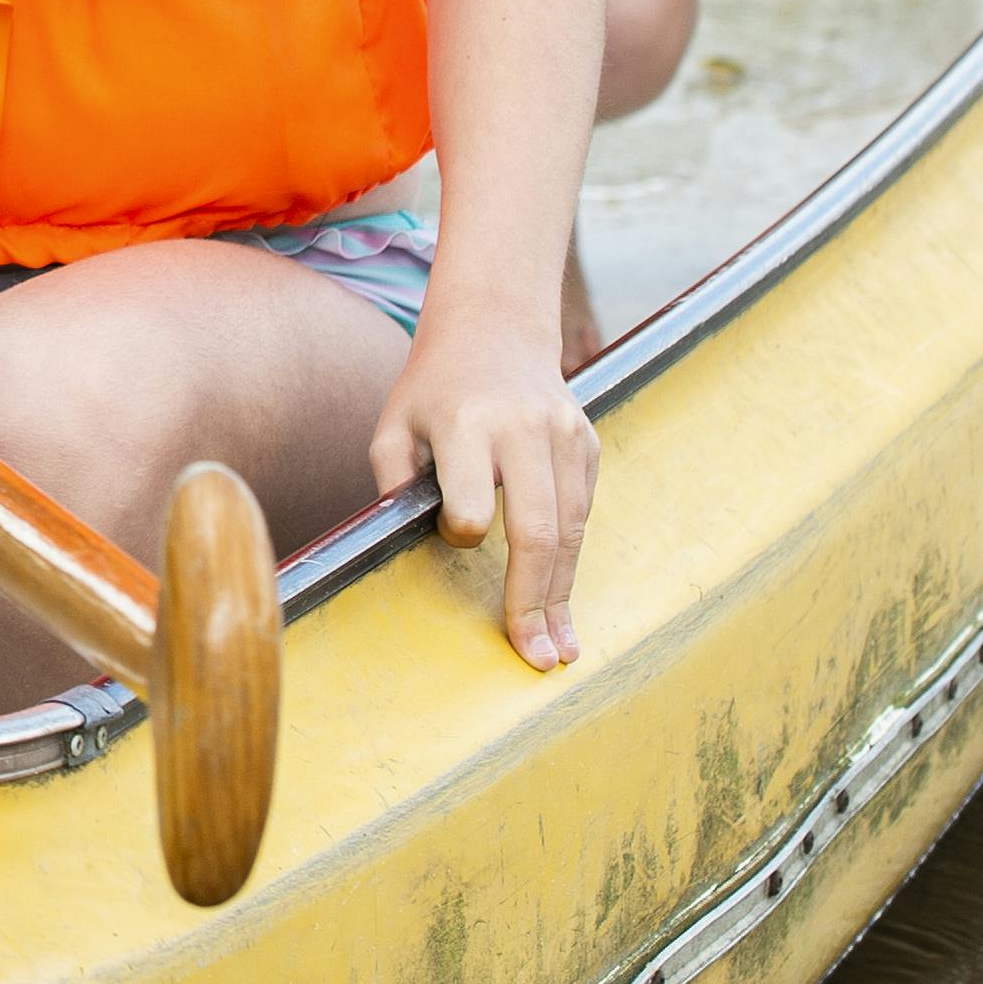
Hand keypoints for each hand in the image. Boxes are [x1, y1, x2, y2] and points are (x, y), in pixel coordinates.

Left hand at [372, 314, 598, 671]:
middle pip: (537, 533)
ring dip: (565, 593)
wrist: (493, 327)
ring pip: (571, 530)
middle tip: (536, 656)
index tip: (453, 536)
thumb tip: (403, 547)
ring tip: (559, 645)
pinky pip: (583, 511)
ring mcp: (565, 434)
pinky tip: (563, 595)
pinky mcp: (588, 442)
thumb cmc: (432, 387)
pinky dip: (572, 555)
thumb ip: (394, 484)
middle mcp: (523, 428)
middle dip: (535, 600)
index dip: (460, 534)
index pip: (471, 508)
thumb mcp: (394, 425)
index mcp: (466, 423)